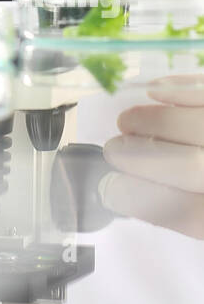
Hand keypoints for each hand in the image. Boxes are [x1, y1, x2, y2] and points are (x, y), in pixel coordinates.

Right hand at [102, 75, 203, 237]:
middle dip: (141, 157)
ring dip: (152, 121)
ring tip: (128, 121)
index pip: (190, 215)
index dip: (144, 201)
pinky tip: (155, 92)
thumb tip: (123, 191)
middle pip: (191, 166)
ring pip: (197, 126)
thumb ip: (177, 209)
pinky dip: (180, 88)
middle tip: (113, 151)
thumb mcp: (202, 213)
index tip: (109, 189)